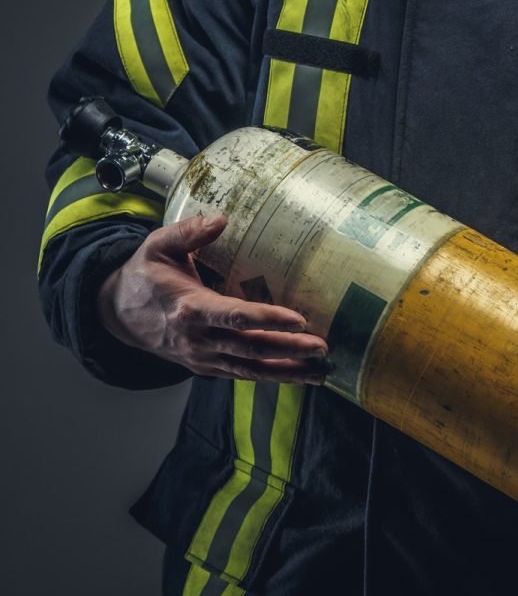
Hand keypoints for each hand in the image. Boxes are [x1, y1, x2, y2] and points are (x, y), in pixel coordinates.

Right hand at [97, 212, 329, 384]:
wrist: (118, 312)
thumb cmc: (145, 273)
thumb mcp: (158, 245)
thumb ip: (189, 232)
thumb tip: (221, 219)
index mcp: (189, 308)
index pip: (234, 316)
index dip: (268, 318)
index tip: (299, 319)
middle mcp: (197, 339)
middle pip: (249, 347)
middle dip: (288, 349)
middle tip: (322, 347)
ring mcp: (201, 357)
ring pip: (248, 369)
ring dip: (285, 371)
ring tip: (319, 371)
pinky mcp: (205, 366)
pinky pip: (240, 374)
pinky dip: (268, 376)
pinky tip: (295, 374)